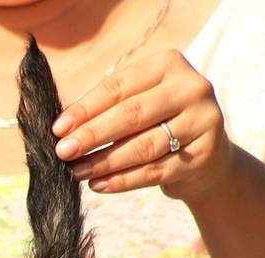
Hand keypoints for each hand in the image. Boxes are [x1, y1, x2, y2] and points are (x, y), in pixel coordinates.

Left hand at [52, 50, 234, 204]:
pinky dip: (122, 180)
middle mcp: (191, 88)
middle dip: (92, 135)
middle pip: (131, 114)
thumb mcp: (137, 104)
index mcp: (169, 65)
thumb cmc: (157, 123)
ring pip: (143, 146)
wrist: (206, 156)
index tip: (57, 129)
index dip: (85, 109)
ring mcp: (203, 120)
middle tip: (63, 152)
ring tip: (76, 172)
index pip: (118, 87)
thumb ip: (105, 109)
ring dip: (104, 162)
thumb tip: (61, 129)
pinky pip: (154, 171)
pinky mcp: (204, 154)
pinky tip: (99, 185)